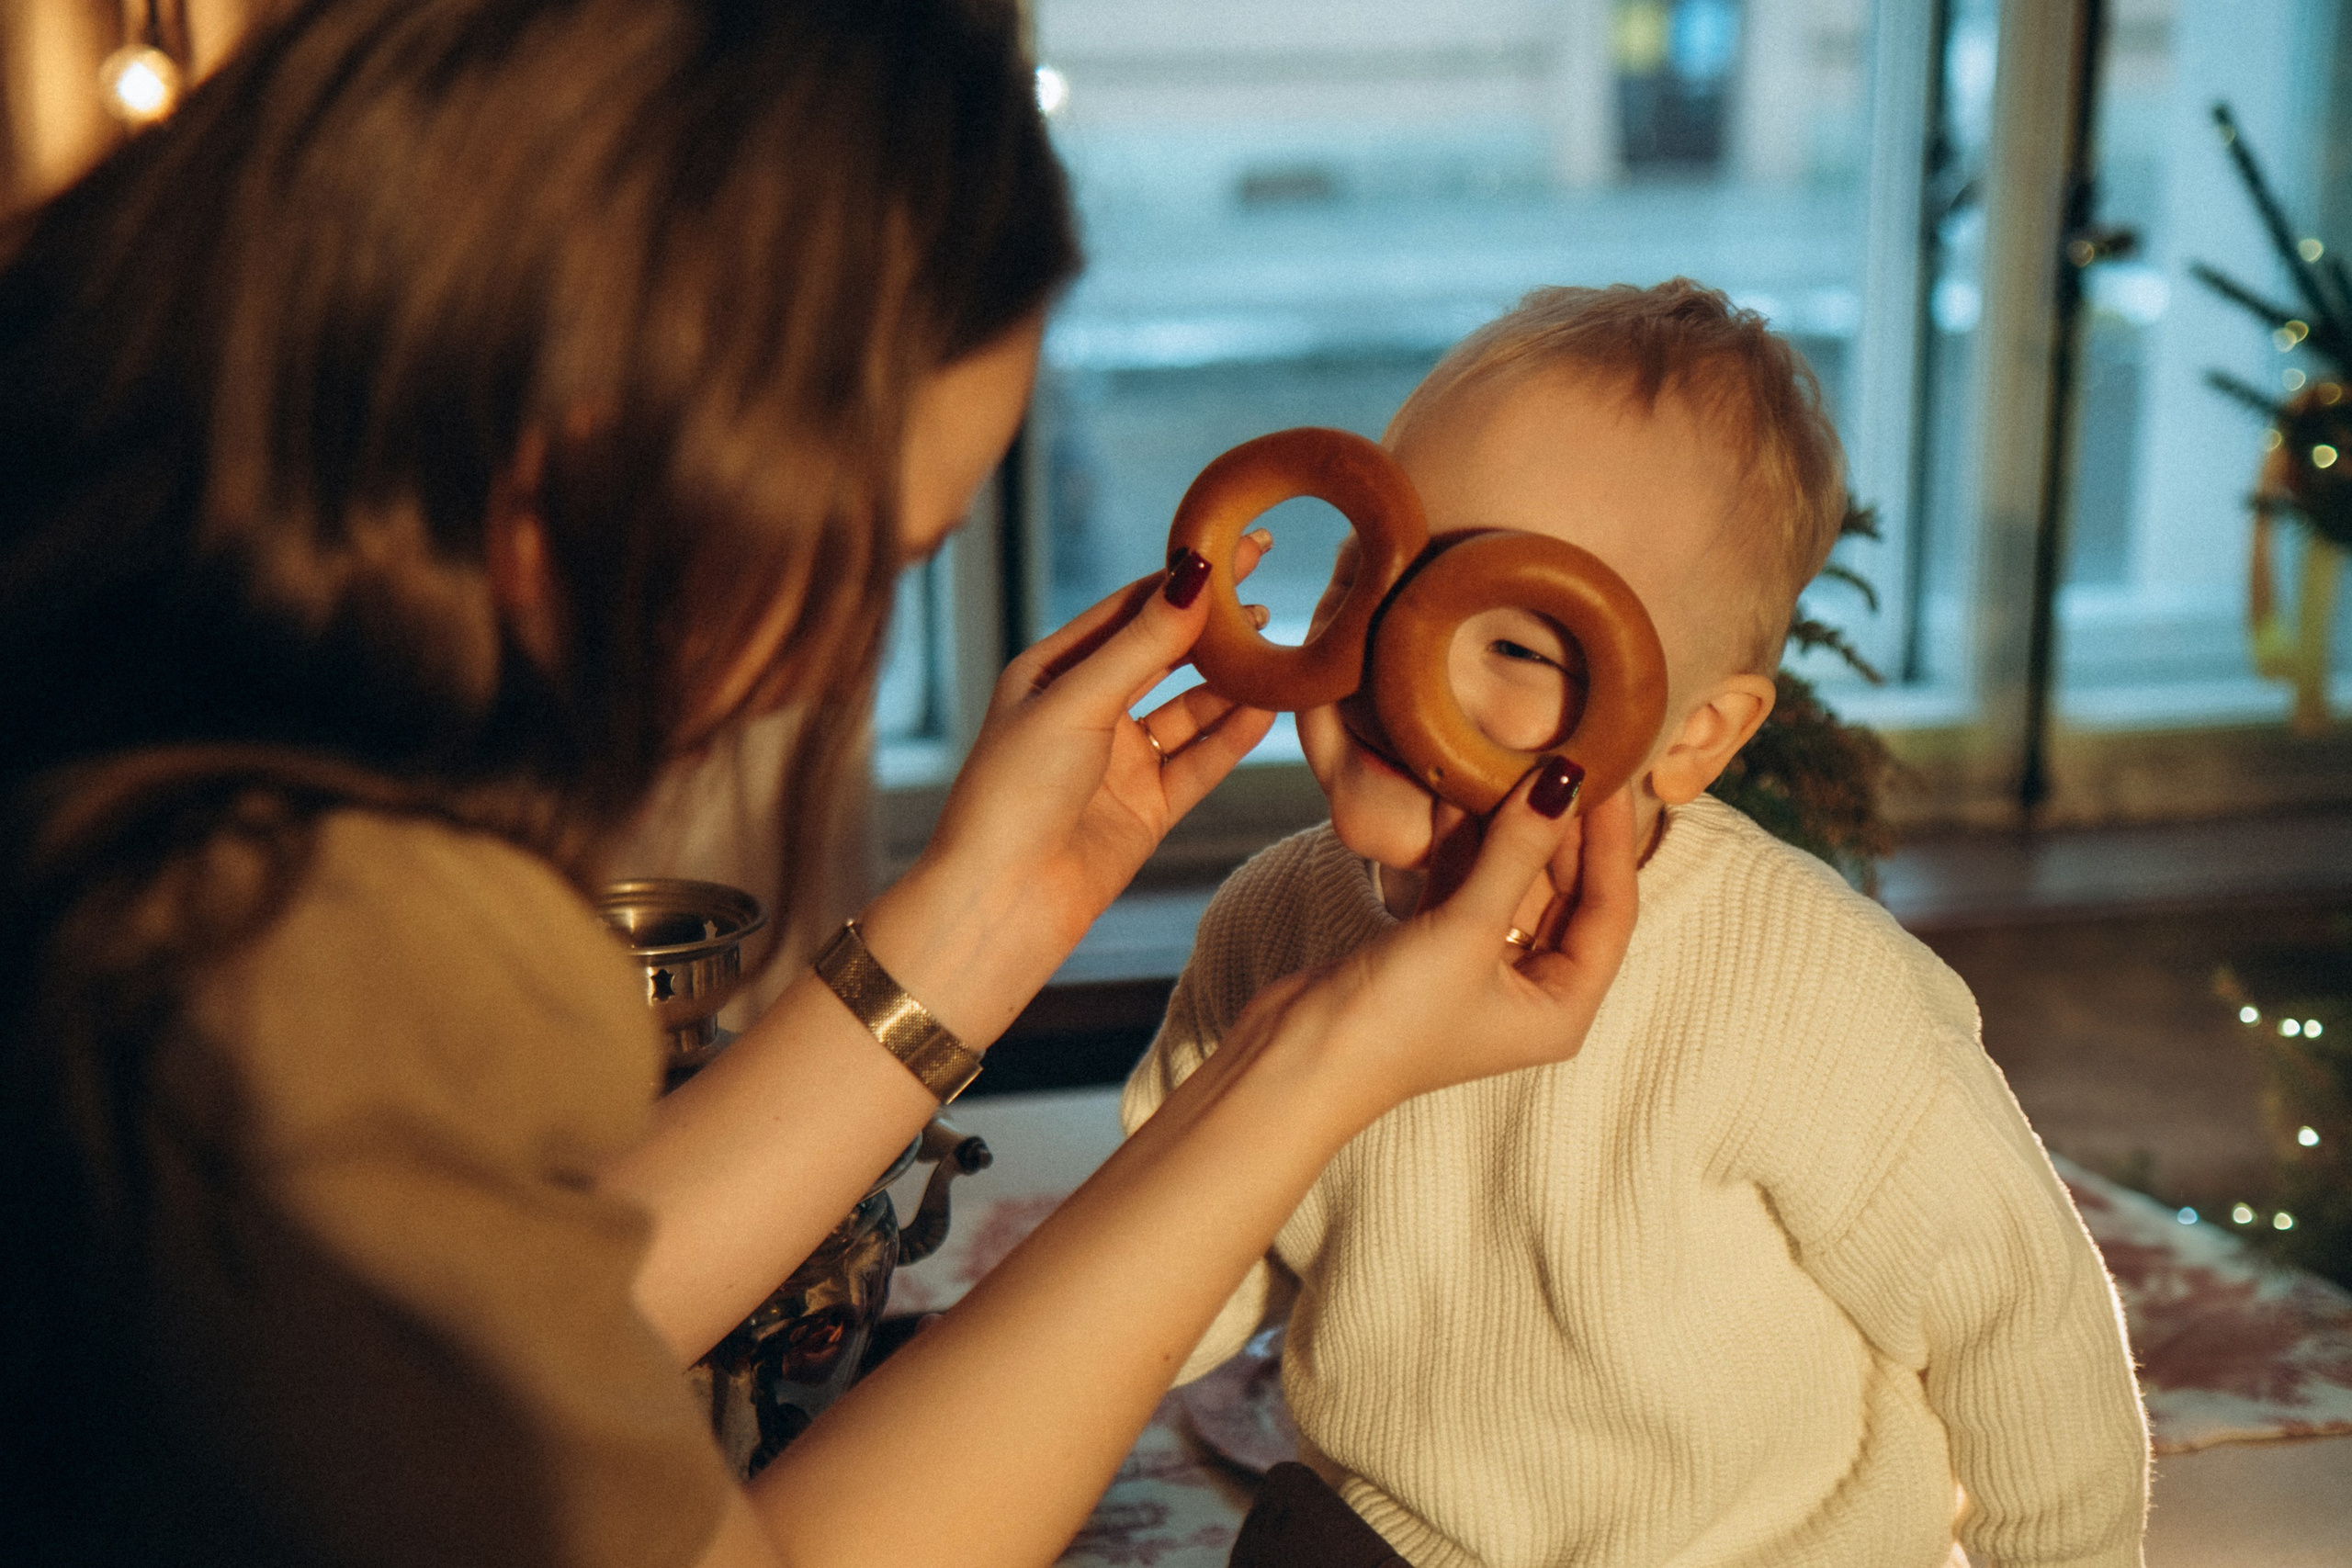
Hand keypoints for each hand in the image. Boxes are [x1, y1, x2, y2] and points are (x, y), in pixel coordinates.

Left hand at [876, 537, 1277, 1037]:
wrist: (1002, 900)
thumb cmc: (1013, 792)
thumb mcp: (1077, 702)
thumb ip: (1142, 644)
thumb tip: (1196, 576)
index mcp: (1051, 672)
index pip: (1130, 609)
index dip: (1185, 577)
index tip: (1239, 543)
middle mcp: (1086, 711)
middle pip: (1164, 654)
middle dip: (1216, 624)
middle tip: (1273, 586)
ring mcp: (1119, 761)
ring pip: (1190, 709)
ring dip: (1232, 682)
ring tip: (1282, 649)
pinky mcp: (1145, 808)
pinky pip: (1200, 761)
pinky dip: (1234, 735)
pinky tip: (1270, 707)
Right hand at [1219, 774, 1638, 1119]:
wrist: (1295, 1058)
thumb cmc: (1394, 1021)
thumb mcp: (1466, 932)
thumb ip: (1517, 853)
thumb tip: (1564, 781)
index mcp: (1562, 1008)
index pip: (1611, 910)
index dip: (1612, 840)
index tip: (1608, 773)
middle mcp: (1531, 989)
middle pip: (1566, 890)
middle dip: (1561, 826)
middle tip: (1563, 751)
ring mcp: (1481, 965)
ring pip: (1513, 879)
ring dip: (1510, 824)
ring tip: (1515, 757)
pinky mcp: (1433, 944)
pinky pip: (1465, 880)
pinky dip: (1463, 839)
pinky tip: (1459, 785)